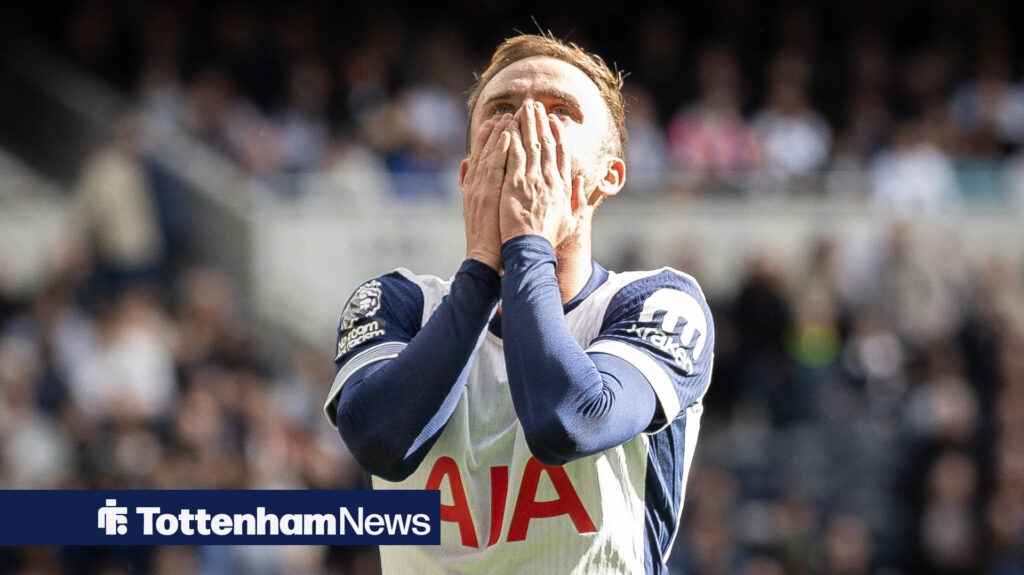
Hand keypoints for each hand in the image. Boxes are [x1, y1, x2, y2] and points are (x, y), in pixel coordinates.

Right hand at [462, 114, 511, 270]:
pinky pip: (496, 167)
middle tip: (506, 112)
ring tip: (510, 115)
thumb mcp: (474, 210)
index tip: (498, 121)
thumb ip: (472, 187)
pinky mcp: (488, 195)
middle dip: (495, 130)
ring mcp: (481, 189)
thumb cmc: (488, 239)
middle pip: (486, 151)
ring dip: (499, 133)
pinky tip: (508, 135)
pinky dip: (500, 150)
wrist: (485, 257)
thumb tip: (467, 166)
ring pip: (491, 154)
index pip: (483, 157)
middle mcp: (476, 185)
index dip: (489, 138)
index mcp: (475, 188)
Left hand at [499, 100, 582, 246]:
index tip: (554, 120)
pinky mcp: (515, 183)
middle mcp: (550, 179)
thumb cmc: (547, 239)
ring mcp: (533, 179)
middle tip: (536, 105)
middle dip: (542, 122)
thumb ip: (578, 200)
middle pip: (548, 143)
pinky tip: (510, 124)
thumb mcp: (571, 221)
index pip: (563, 154)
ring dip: (528, 123)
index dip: (559, 134)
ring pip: (531, 144)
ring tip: (524, 107)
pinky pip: (515, 154)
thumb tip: (582, 183)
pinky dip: (513, 138)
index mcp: (563, 187)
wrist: (529, 249)